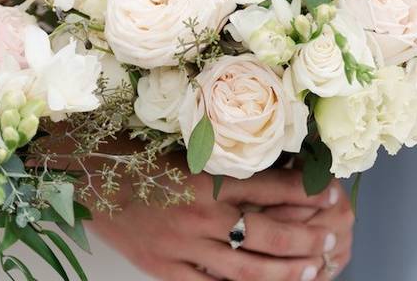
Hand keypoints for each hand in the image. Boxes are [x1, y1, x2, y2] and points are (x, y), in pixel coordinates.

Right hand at [87, 157, 352, 280]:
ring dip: (284, 273)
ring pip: (246, 269)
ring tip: (312, 272)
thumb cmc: (134, 154)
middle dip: (306, 240)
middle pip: (267, 234)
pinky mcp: (164, 269)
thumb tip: (271, 168)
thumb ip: (223, 164)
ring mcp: (182, 247)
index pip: (272, 187)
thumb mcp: (183, 149)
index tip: (333, 191)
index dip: (307, 192)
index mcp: (206, 178)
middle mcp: (199, 215)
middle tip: (332, 241)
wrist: (84, 175)